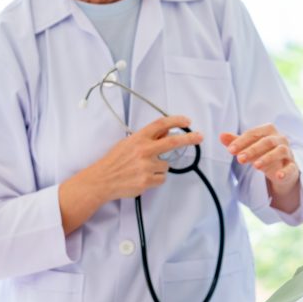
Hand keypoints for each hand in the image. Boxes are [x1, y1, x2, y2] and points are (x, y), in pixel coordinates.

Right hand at [60, 115, 202, 233]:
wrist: (102, 180)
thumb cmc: (115, 161)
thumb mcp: (128, 143)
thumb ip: (147, 138)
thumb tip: (166, 133)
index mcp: (138, 138)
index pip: (161, 124)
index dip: (176, 120)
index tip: (186, 121)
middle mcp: (144, 150)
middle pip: (173, 142)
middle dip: (189, 138)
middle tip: (199, 136)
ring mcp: (146, 166)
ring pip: (166, 165)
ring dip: (159, 167)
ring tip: (143, 169)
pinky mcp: (147, 181)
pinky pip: (162, 178)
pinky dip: (155, 179)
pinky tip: (142, 178)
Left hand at [220, 124, 300, 202]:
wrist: (281, 168)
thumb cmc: (263, 153)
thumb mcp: (249, 148)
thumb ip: (236, 142)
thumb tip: (221, 135)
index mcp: (269, 131)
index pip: (254, 133)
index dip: (242, 141)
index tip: (230, 150)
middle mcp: (280, 139)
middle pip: (267, 141)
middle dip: (252, 149)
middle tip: (239, 158)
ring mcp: (288, 153)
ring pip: (280, 151)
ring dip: (267, 158)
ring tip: (255, 166)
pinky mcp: (292, 167)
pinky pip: (291, 168)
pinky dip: (285, 171)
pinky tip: (278, 176)